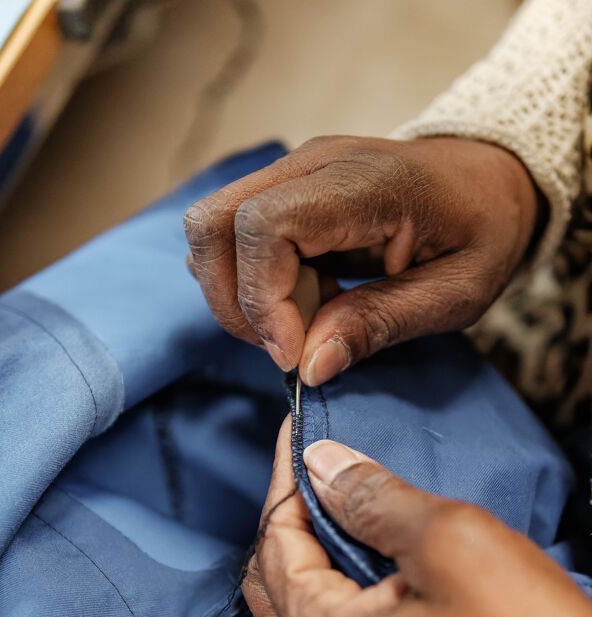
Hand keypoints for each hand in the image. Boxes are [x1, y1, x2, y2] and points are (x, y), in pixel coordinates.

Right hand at [184, 136, 538, 383]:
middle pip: (212, 223)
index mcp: (364, 182)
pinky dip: (251, 284)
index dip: (263, 299)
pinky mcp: (287, 192)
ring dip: (238, 295)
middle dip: (233, 302)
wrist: (491, 179)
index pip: (264, 226)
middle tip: (286, 346)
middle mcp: (314, 164)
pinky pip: (234, 238)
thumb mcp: (455, 293)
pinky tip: (304, 301)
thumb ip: (380, 324)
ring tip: (300, 322)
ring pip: (211, 231)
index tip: (293, 353)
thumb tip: (308, 366)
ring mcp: (293, 173)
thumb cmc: (483, 232)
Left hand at [243, 418, 591, 616]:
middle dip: (292, 514)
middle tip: (318, 461)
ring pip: (306, 604)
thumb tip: (318, 463)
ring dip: (317, 546)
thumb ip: (371, 497)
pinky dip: (343, 579)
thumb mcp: (449, 542)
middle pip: (275, 579)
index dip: (284, 480)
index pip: (274, 544)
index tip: (295, 428)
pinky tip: (375, 544)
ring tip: (345, 492)